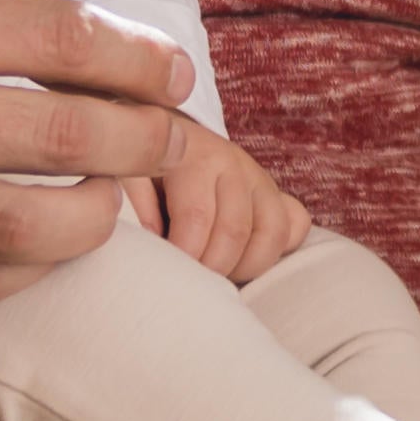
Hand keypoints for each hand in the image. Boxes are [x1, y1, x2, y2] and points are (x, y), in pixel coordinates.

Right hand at [0, 0, 194, 316]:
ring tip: (116, 195)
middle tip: (170, 136)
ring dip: (103, 214)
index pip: (68, 40)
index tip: (170, 72)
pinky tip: (47, 241)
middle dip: (148, 137)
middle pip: (71, 136)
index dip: (143, 60)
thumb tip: (99, 41)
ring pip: (35, 228)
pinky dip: (31, 268)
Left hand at [129, 121, 316, 284]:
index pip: (197, 216)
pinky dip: (275, 251)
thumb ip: (134, 202)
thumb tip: (155, 240)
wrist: (162, 137)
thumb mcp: (123, 175)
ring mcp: (260, 179)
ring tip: (214, 276)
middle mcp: (233, 164)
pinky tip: (241, 262)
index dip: (182, 255)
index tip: (164, 277)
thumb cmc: (139, 167)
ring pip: (272, 233)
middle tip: (187, 284)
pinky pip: (296, 225)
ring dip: (243, 266)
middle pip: (235, 231)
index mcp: (194, 156)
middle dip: (211, 268)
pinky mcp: (276, 193)